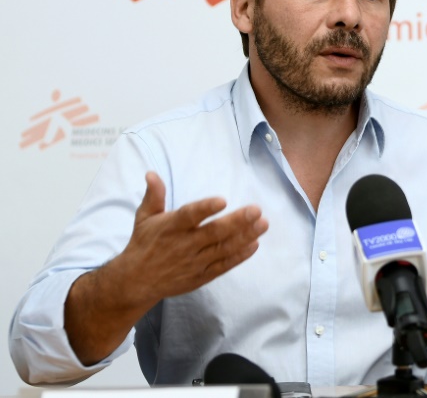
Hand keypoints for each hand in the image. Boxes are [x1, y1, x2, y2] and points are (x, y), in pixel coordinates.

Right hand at [65, 172, 267, 364]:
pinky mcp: (201, 275)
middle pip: (214, 233)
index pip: (189, 216)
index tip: (222, 200)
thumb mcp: (144, 217)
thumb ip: (154, 195)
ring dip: (245, 236)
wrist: (136, 282)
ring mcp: (194, 262)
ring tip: (263, 224)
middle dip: (237, 222)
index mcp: (171, 227)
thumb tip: (151, 173)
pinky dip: (239, 256)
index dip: (205, 208)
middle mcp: (184, 245)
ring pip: (223, 249)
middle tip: (256, 210)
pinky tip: (254, 244)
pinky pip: (223, 265)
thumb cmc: (143, 243)